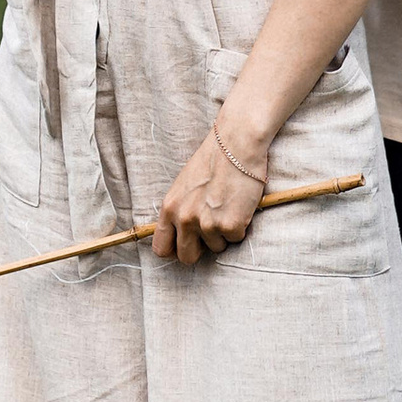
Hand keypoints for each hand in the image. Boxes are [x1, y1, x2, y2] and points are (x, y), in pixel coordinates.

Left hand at [149, 122, 267, 264]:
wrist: (237, 143)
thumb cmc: (213, 160)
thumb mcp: (185, 185)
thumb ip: (180, 210)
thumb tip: (183, 233)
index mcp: (169, 208)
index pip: (161, 248)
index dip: (175, 250)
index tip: (186, 244)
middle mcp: (184, 219)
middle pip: (187, 257)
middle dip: (200, 250)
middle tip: (211, 232)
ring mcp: (207, 224)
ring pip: (216, 247)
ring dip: (224, 233)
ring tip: (228, 207)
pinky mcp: (230, 225)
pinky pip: (236, 238)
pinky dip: (241, 226)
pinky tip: (240, 204)